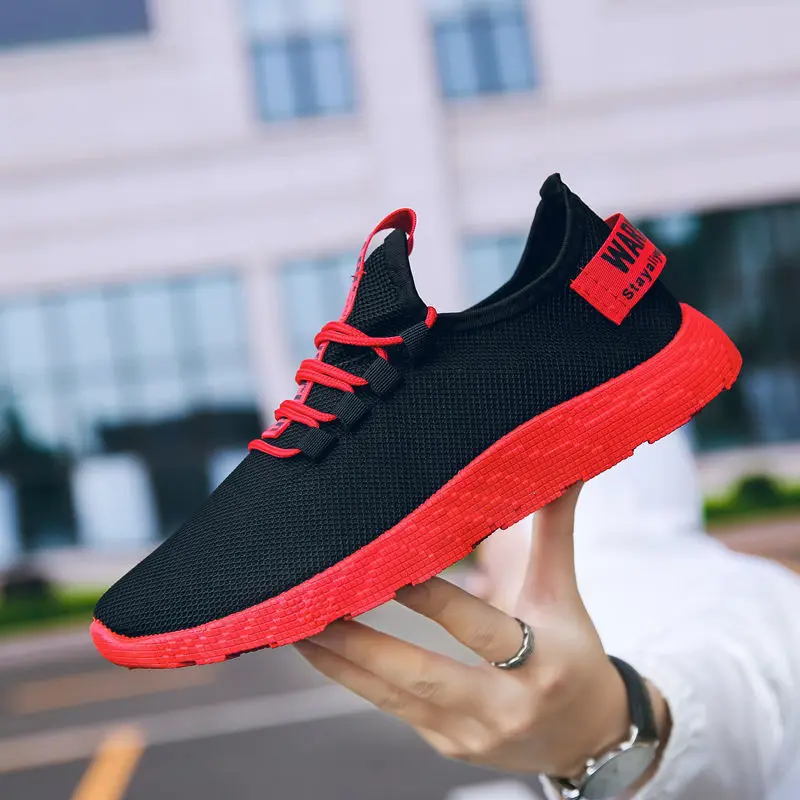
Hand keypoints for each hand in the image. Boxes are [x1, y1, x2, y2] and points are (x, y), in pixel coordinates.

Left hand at [295, 485, 667, 779]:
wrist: (588, 739)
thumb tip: (566, 468)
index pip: (478, 628)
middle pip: (422, 675)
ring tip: (296, 631)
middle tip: (314, 611)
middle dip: (362, 644)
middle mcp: (503, 706)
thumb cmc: (573, 654)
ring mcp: (469, 734)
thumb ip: (554, 530)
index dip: (432, 600)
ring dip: (341, 663)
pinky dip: (354, 679)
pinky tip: (321, 652)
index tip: (387, 570)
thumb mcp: (563, 592)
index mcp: (541, 662)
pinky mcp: (446, 745)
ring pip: (394, 697)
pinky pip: (392, 708)